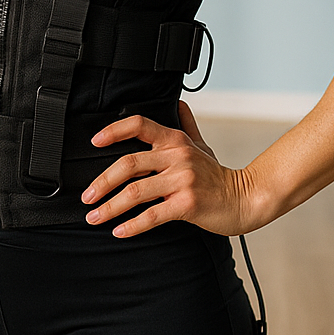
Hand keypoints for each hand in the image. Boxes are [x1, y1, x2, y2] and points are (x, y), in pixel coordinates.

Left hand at [81, 100, 259, 237]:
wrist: (245, 199)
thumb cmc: (218, 175)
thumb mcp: (202, 146)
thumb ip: (187, 125)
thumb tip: (179, 104)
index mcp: (175, 141)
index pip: (139, 125)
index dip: (114, 131)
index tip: (94, 141)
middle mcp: (177, 157)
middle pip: (128, 164)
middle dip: (102, 182)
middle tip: (87, 196)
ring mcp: (182, 180)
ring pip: (135, 192)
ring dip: (110, 207)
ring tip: (95, 217)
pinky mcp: (186, 204)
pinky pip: (152, 215)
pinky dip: (132, 225)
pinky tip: (119, 230)